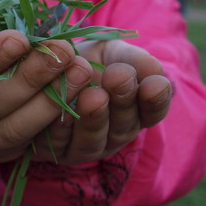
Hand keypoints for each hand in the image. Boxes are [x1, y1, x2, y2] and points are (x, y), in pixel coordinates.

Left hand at [31, 39, 173, 165]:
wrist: (48, 64)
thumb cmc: (89, 59)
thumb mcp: (114, 53)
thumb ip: (136, 61)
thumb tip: (156, 73)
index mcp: (136, 112)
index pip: (153, 112)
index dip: (156, 100)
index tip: (155, 83)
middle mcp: (113, 135)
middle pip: (123, 127)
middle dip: (123, 101)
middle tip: (119, 76)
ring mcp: (85, 147)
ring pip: (92, 141)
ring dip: (93, 118)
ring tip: (93, 95)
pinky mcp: (55, 151)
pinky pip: (59, 143)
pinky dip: (60, 128)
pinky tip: (61, 111)